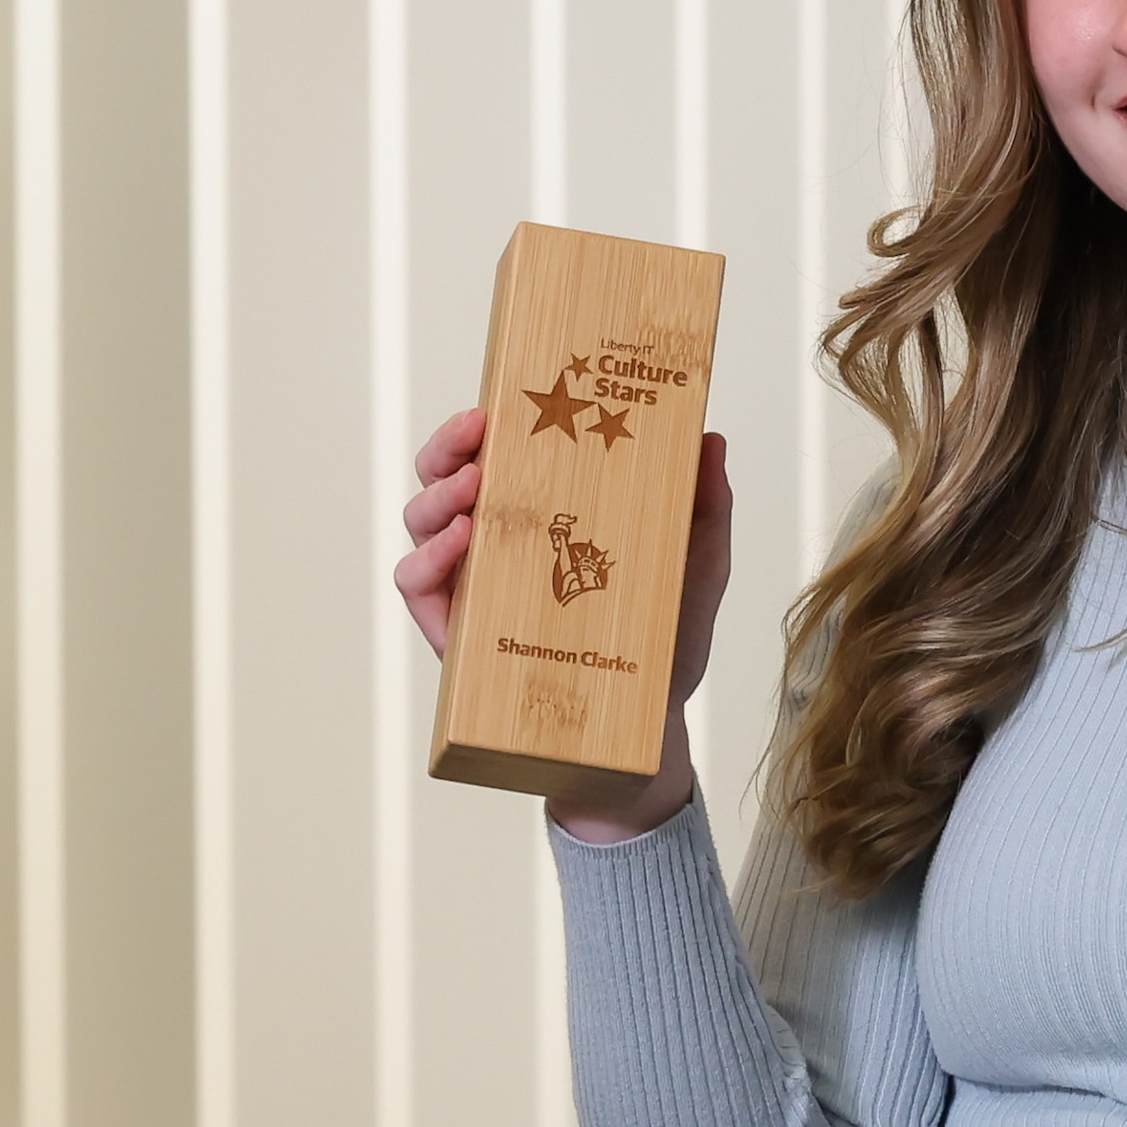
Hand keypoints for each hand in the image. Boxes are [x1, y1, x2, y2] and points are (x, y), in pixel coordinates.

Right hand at [392, 410, 733, 842]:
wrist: (651, 725)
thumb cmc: (667, 641)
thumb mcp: (698, 563)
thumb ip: (706, 504)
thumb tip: (710, 440)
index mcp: (543, 513)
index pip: (499, 452)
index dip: (484, 420)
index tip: (497, 401)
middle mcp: (497, 542)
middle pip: (444, 476)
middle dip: (447, 446)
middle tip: (476, 430)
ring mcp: (470, 585)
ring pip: (422, 521)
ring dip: (437, 495)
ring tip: (473, 488)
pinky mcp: (454, 632)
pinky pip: (415, 583)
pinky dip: (426, 558)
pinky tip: (461, 545)